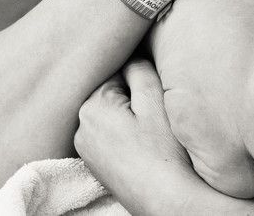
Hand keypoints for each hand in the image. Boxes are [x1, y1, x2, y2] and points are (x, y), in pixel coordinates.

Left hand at [74, 59, 196, 215]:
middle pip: (110, 91)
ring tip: (151, 130)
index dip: (139, 75)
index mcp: (91, 107)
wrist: (172, 202)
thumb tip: (130, 53)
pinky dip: (126, 133)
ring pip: (111, 112)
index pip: (115, 70)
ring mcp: (88, 150)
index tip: (155, 87)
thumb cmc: (166, 151)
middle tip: (155, 111)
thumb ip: (138, 67)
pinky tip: (144, 145)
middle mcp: (81, 128)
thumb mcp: (154, 97)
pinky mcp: (99, 166)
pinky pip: (110, 133)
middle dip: (132, 94)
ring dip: (130, 114)